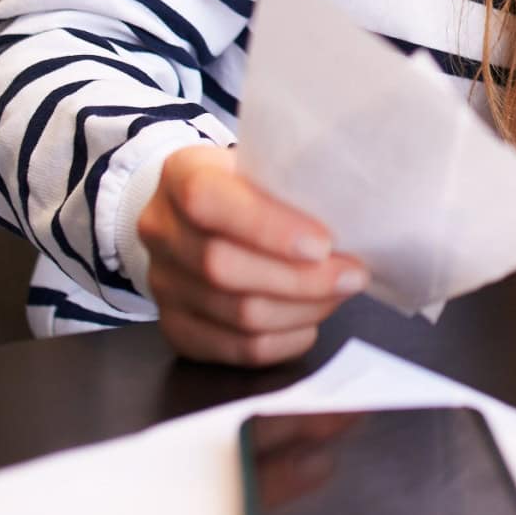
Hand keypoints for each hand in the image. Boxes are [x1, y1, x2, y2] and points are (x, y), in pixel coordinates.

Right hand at [136, 145, 368, 366]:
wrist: (200, 214)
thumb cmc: (248, 186)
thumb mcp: (263, 165)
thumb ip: (291, 186)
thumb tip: (355, 217)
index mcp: (180, 175)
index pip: (207, 201)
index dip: (266, 226)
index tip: (324, 242)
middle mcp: (160, 230)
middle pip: (222, 268)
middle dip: (300, 278)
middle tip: (351, 274)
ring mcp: (162, 283)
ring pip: (234, 314)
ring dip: (300, 310)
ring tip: (337, 294)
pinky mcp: (177, 327)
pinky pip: (235, 348)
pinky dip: (283, 341)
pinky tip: (310, 323)